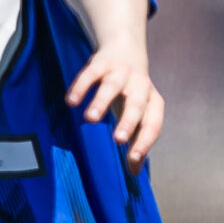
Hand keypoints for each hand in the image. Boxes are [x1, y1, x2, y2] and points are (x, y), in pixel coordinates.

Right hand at [67, 45, 165, 168]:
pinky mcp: (102, 62)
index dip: (144, 141)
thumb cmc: (132, 92)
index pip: (152, 123)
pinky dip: (81, 86)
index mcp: (153, 102)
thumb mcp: (138, 114)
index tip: (132, 159)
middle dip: (128, 121)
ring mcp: (121, 72)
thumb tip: (134, 173)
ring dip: (102, 101)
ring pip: (113, 86)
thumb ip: (136, 141)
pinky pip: (91, 73)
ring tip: (90, 118)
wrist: (126, 49)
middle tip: (118, 139)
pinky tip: (71, 101)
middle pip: (137, 104)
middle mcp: (141, 86)